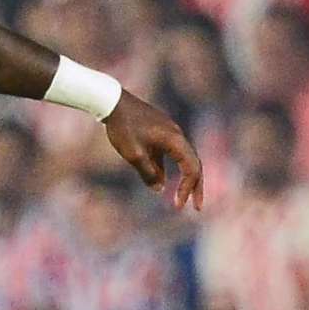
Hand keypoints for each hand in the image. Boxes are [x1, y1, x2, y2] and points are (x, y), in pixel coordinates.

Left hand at [103, 93, 203, 208]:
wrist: (112, 101)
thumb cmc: (123, 127)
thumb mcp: (134, 155)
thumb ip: (148, 173)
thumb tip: (160, 189)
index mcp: (175, 140)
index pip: (191, 168)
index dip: (187, 189)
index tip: (178, 205)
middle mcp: (177, 135)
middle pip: (194, 164)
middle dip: (195, 187)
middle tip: (196, 208)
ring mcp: (169, 132)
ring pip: (183, 159)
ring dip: (183, 179)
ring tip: (179, 198)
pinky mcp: (160, 132)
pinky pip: (170, 153)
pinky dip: (169, 168)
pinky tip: (161, 181)